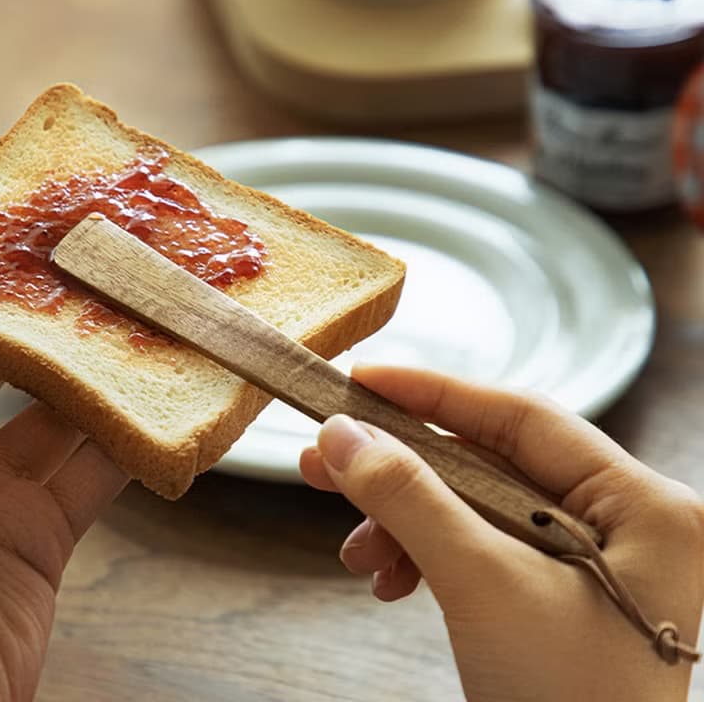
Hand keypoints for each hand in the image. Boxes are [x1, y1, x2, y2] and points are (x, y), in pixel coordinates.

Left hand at [0, 292, 128, 700]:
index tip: (0, 259)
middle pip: (2, 382)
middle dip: (45, 340)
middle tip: (90, 289)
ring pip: (59, 427)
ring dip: (99, 391)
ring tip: (139, 338)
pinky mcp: (43, 538)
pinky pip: (93, 482)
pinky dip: (129, 453)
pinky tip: (160, 418)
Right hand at [300, 365, 703, 701]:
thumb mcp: (482, 587)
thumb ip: (410, 499)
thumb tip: (341, 435)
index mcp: (646, 507)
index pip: (523, 417)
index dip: (434, 394)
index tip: (364, 381)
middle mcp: (627, 523)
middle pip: (491, 462)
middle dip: (403, 469)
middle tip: (328, 460)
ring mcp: (595, 561)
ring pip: (476, 507)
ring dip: (405, 522)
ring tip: (358, 552)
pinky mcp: (558, 592)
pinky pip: (480, 548)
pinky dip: (426, 556)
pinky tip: (390, 579)